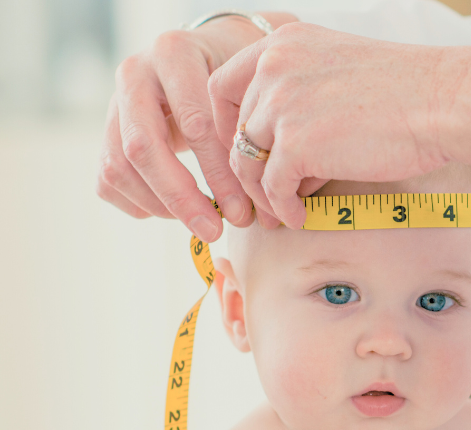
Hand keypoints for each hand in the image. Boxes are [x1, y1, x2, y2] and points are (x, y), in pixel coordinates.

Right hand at [96, 12, 295, 240]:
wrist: (207, 57)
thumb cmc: (237, 80)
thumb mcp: (248, 87)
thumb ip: (249, 130)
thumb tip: (262, 200)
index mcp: (174, 53)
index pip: (194, 124)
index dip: (219, 174)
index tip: (243, 213)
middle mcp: (135, 73)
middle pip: (142, 147)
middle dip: (181, 198)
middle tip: (214, 232)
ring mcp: (113, 102)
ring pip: (119, 167)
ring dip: (161, 206)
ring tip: (201, 223)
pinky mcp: (105, 131)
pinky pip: (108, 179)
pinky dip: (141, 205)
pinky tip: (176, 211)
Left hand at [207, 23, 470, 229]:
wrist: (443, 102)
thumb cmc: (411, 92)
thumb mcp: (343, 73)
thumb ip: (306, 102)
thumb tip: (288, 159)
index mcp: (283, 44)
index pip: (224, 86)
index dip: (229, 127)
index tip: (247, 153)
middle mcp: (273, 67)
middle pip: (234, 130)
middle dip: (245, 169)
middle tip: (261, 196)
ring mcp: (281, 105)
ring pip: (247, 162)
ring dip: (263, 194)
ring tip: (283, 212)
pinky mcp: (295, 145)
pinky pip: (273, 187)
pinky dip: (284, 208)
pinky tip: (300, 217)